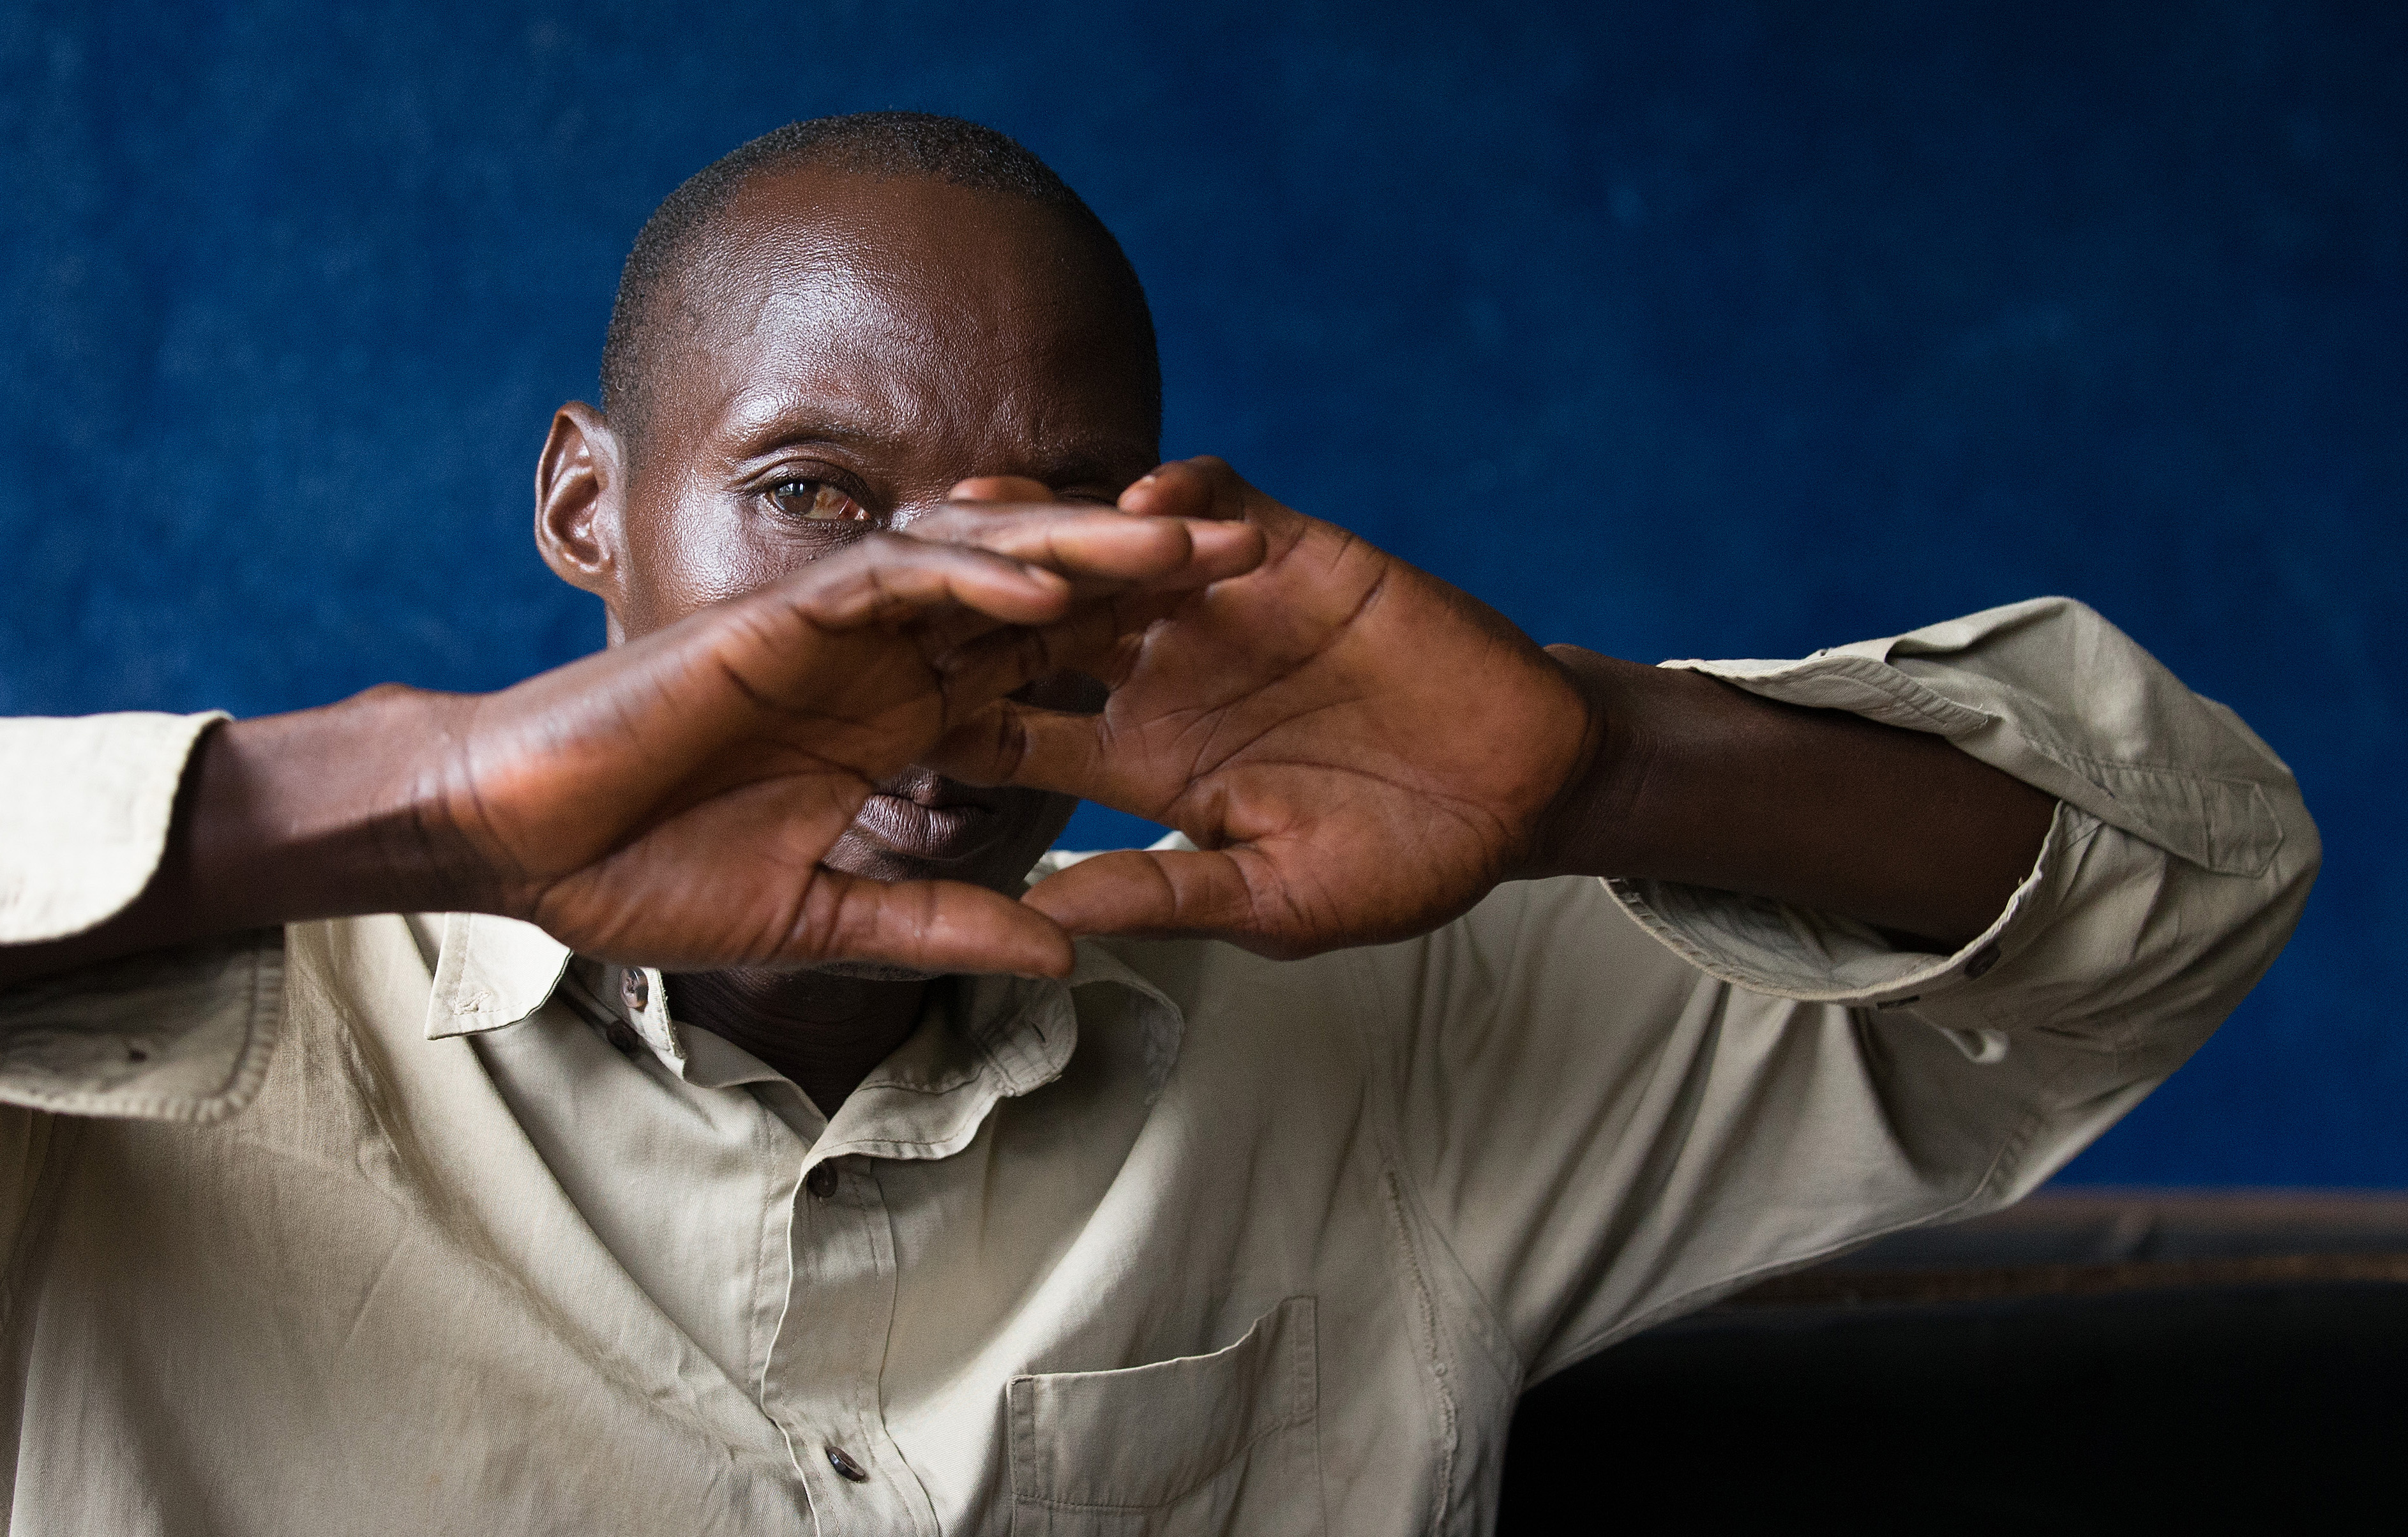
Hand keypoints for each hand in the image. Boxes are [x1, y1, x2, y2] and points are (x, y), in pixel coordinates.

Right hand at [0, 502, 1263, 991]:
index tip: (1246, 677)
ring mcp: (834, 632)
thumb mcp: (825, 919)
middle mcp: (885, 663)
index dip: (1140, 671)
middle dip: (1148, 583)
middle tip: (1263, 563)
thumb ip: (942, 925)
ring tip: (1188, 547)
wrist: (520, 842)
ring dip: (1087, 554)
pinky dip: (971, 576)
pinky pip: (894, 580)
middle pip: (1043, 604)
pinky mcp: (778, 617)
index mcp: (902, 725)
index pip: (1044, 681)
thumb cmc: (646, 878)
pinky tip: (1051, 585)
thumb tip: (1065, 957)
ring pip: (984, 566)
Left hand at [932, 459, 1598, 957]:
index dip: (937, 721)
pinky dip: (1176, 498)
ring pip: (1100, 549)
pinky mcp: (1291, 553)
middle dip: (957, 603)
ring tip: (971, 513)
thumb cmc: (1401, 860)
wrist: (1521, 789)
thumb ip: (1162, 895)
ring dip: (1039, 528)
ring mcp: (1220, 607)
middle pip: (1028, 622)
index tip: (857, 721)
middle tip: (877, 588)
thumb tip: (1038, 921)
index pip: (1009, 729)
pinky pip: (1216, 505)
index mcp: (1139, 760)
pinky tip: (1138, 508)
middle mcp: (1161, 672)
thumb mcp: (1274, 897)